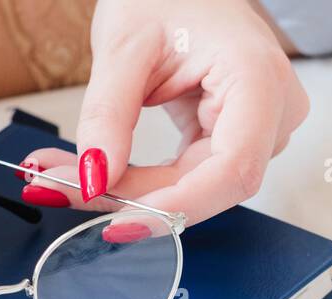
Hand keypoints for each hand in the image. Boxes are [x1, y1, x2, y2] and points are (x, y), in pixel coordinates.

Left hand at [16, 0, 307, 225]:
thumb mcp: (124, 44)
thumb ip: (108, 114)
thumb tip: (93, 178)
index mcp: (258, 78)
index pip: (232, 169)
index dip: (179, 205)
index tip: (121, 220)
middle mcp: (273, 111)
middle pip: (208, 184)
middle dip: (134, 196)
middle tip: (58, 188)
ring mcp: (261, 129)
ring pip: (195, 187)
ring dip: (130, 190)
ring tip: (62, 176)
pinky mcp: (236, 138)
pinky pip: (190, 176)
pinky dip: (142, 179)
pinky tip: (98, 173)